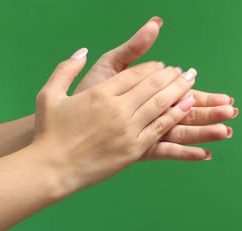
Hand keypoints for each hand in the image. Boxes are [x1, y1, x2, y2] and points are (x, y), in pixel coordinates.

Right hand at [32, 49, 196, 191]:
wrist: (52, 167)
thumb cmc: (49, 132)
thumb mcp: (50, 94)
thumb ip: (66, 69)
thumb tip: (82, 52)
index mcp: (101, 92)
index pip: (135, 74)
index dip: (153, 68)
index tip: (164, 66)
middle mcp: (118, 108)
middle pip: (153, 86)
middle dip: (173, 77)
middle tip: (187, 72)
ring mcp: (128, 129)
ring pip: (161, 105)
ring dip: (180, 92)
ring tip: (192, 84)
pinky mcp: (134, 149)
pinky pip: (161, 129)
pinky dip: (176, 116)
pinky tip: (188, 108)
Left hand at [73, 16, 238, 160]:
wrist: (64, 118)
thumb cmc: (87, 92)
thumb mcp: (112, 65)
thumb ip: (135, 48)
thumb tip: (156, 23)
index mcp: (147, 96)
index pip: (181, 95)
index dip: (204, 95)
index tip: (227, 97)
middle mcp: (149, 116)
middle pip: (187, 113)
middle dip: (211, 113)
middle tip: (234, 112)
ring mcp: (144, 133)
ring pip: (180, 131)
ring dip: (204, 131)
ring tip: (226, 132)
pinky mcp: (137, 148)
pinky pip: (164, 150)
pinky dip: (183, 153)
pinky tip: (203, 155)